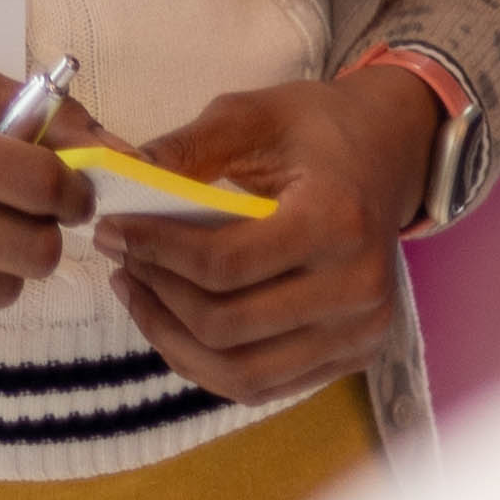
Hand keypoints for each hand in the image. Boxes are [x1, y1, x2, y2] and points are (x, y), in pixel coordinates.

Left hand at [94, 68, 436, 403]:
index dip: (156, 251)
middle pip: (229, 326)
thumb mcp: (253, 115)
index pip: (226, 263)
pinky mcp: (352, 355)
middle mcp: (357, 289)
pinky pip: (264, 384)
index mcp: (336, 222)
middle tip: (120, 259)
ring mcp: (359, 332)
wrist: (388, 154)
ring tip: (136, 292)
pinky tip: (172, 322)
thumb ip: (186, 148)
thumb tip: (118, 177)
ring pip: (243, 373)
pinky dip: (207, 363)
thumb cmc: (318, 130)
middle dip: (158, 294)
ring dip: (173, 339)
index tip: (111, 229)